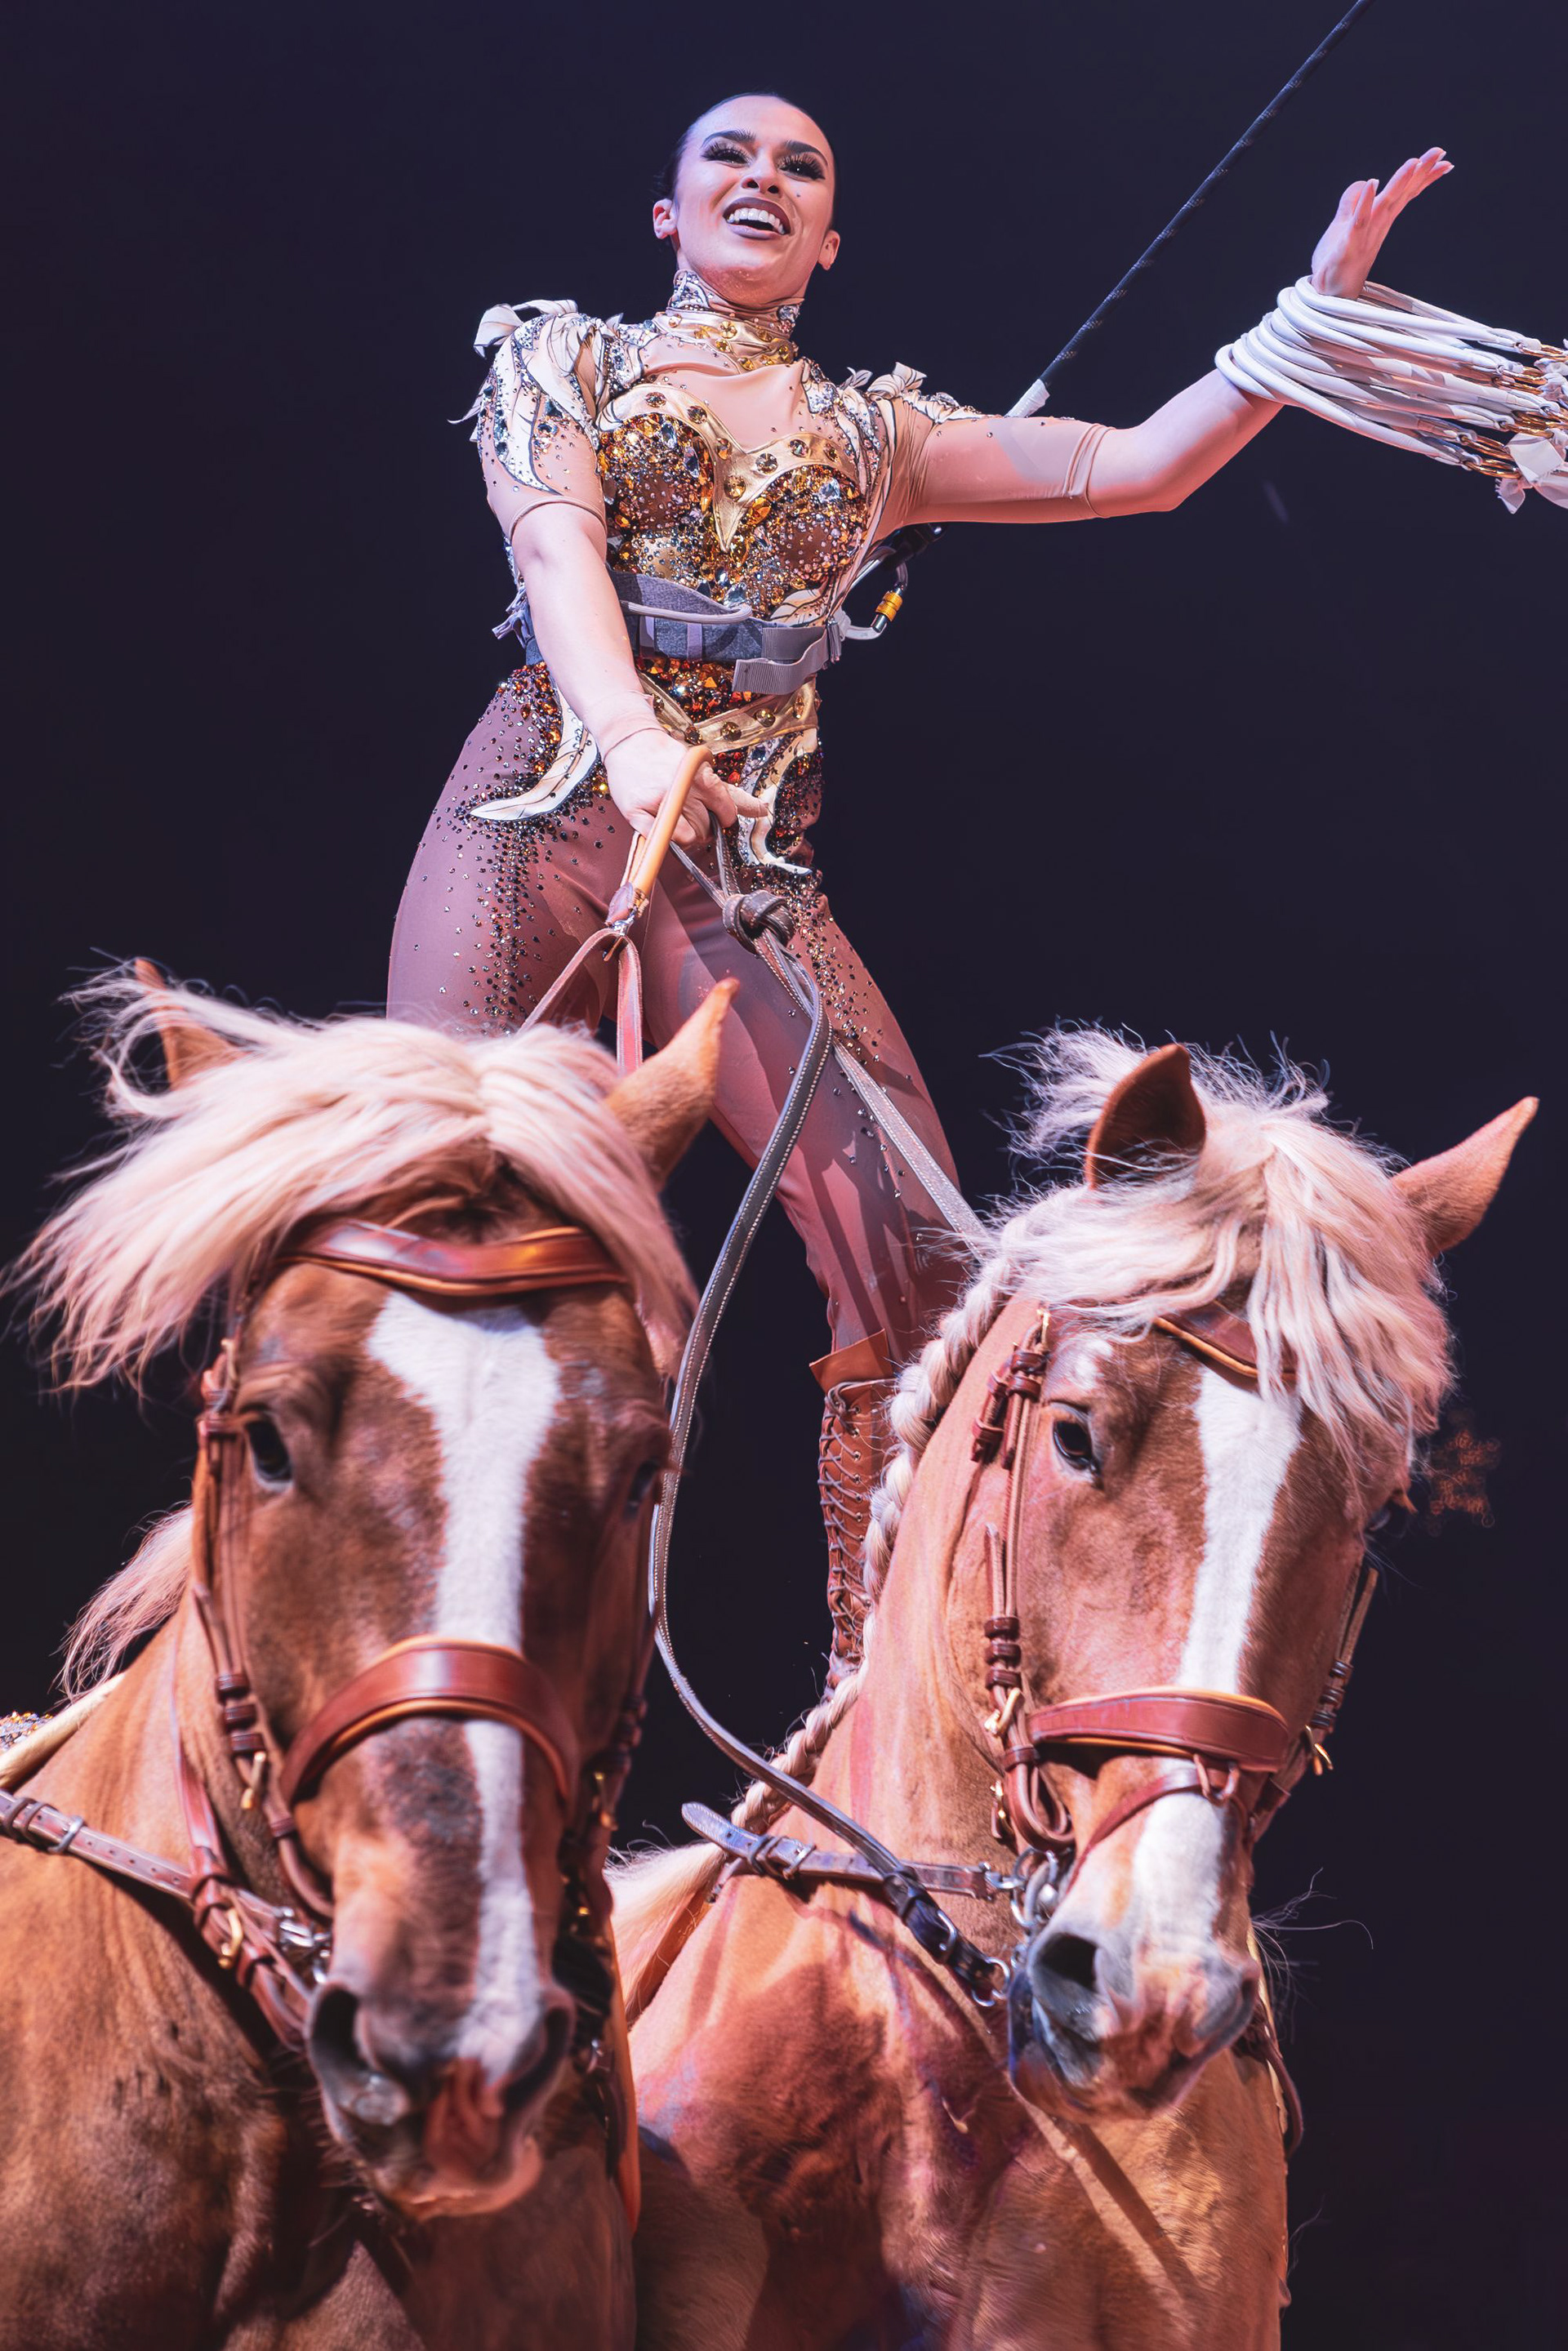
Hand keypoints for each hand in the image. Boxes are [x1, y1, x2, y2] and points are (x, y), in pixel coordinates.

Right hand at [602, 727, 768, 847]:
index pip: (727, 813)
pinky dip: (667, 837)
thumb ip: (732, 794)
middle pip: (708, 829)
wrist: (629, 742)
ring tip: (675, 813)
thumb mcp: (702, 768)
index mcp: (702, 777)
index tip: (715, 810)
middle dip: (702, 824)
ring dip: (686, 832)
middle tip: (689, 807)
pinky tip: (663, 821)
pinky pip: (665, 841)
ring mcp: (660, 803)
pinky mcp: (639, 814)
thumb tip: (762, 810)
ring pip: (689, 838)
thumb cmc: (667, 757)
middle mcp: (682, 790)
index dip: (723, 816)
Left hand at [1310, 148, 1452, 298]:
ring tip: (1414, 162)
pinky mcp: (1348, 246)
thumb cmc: (1337, 262)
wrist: (1327, 294)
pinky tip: (1372, 184)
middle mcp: (1377, 226)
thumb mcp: (1344, 224)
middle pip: (1401, 194)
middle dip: (1420, 173)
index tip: (1443, 160)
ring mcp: (1364, 236)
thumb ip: (1353, 201)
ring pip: (1385, 205)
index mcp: (1379, 220)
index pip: (1405, 194)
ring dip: (1399, 183)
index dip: (1423, 176)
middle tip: (1439, 153)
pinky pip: (1358, 222)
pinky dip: (1365, 203)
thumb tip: (1367, 181)